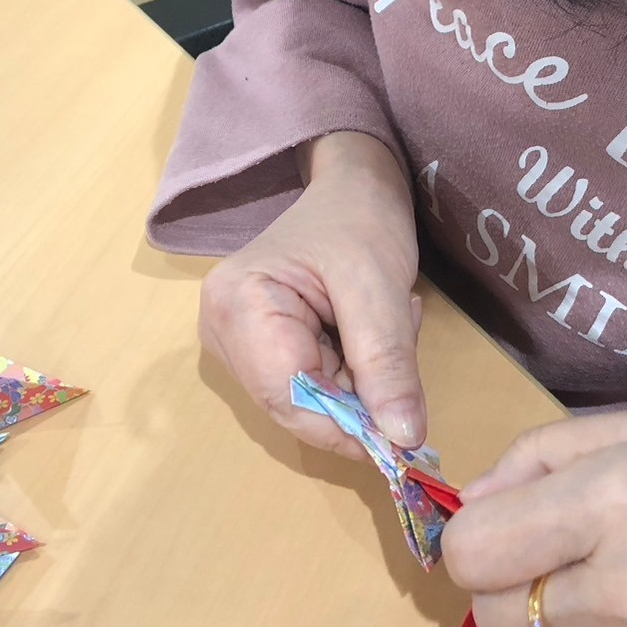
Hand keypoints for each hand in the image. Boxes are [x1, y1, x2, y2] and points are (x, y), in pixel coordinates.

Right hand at [199, 131, 424, 459]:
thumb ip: (387, 364)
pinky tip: (367, 326)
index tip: (405, 432)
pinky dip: (353, 370)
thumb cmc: (360, 218)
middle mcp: (222, 330)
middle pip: (295, 405)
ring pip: (310, 401)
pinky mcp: (261, 348)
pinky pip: (313, 387)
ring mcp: (238, 342)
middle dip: (358, 392)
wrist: (355, 183)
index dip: (347, 426)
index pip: (287, 398)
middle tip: (402, 335)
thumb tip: (403, 442)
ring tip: (388, 319)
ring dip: (361, 379)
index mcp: (237, 306)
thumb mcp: (380, 288)